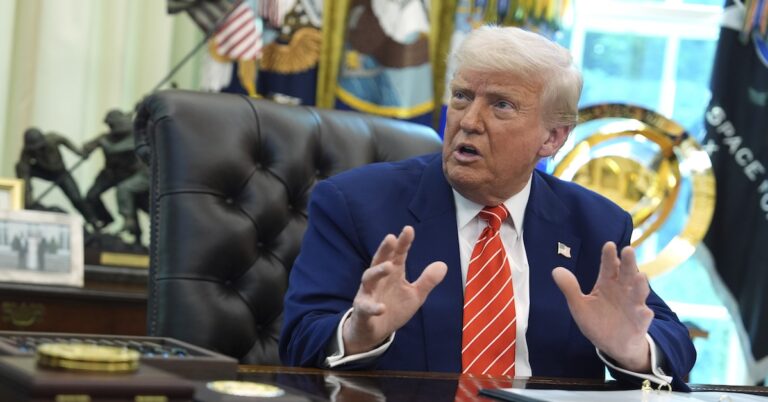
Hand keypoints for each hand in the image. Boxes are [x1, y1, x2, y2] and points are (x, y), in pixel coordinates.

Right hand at [342, 226, 446, 354]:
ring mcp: (368, 293)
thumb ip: (427, 281)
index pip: (398, 255)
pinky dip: (373, 307)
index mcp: (393, 273)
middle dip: (385, 249)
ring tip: (389, 266)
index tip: (408, 229)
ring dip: (378, 271)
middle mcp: (379, 279)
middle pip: (379, 260)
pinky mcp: (362, 310)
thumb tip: (443, 264)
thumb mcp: (415, 295)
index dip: (403, 243)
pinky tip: (382, 308)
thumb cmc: (393, 307)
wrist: (373, 332)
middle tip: (391, 238)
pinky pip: (366, 307)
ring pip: (369, 278)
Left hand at [552, 242, 652, 371]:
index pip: (608, 266)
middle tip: (628, 249)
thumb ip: (570, 288)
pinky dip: (644, 314)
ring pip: (639, 291)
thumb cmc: (597, 320)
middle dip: (628, 262)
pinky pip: (643, 316)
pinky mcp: (640, 320)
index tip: (609, 245)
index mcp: (607, 283)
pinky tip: (645, 312)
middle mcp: (623, 289)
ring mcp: (634, 304)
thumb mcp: (579, 305)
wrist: (613, 344)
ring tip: (640, 276)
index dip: (608, 256)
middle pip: (626, 273)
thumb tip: (556, 270)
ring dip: (640, 284)